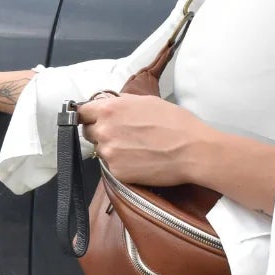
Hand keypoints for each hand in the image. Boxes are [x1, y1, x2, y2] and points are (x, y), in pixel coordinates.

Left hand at [75, 94, 214, 187]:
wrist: (192, 151)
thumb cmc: (175, 123)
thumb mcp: (146, 102)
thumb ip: (120, 103)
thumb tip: (106, 103)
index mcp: (109, 110)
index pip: (82, 112)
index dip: (88, 115)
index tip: (93, 118)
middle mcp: (104, 131)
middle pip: (89, 132)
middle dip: (101, 131)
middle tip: (122, 134)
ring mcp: (109, 153)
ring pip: (101, 150)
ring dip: (112, 148)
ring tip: (136, 147)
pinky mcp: (117, 172)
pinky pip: (112, 166)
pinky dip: (122, 164)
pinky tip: (140, 159)